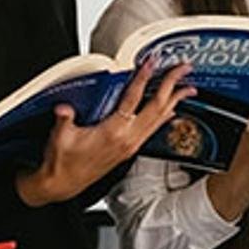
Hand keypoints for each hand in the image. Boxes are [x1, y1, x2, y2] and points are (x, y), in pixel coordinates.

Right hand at [16, 61, 194, 206]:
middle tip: (183, 68)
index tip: (151, 63)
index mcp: (113, 133)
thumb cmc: (62, 162)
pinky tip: (170, 111)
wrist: (62, 184)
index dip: (143, 79)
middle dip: (171, 85)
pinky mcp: (129, 150)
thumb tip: (64, 107)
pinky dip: (164, 116)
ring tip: (187, 87)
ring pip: (159, 119)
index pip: (133, 99)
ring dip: (174, 101)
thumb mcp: (60, 137)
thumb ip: (64, 119)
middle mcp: (127, 139)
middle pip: (156, 107)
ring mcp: (130, 145)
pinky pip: (153, 129)